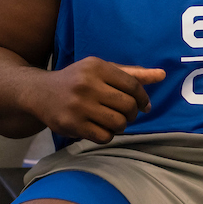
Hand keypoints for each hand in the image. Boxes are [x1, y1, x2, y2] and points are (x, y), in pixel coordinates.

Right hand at [33, 58, 164, 143]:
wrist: (39, 93)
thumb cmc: (77, 80)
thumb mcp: (101, 70)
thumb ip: (132, 74)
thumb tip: (162, 75)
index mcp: (97, 67)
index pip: (132, 85)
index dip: (143, 98)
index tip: (145, 106)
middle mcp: (87, 84)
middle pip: (127, 105)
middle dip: (131, 114)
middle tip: (126, 115)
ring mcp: (78, 105)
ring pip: (118, 123)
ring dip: (121, 126)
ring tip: (114, 122)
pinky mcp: (71, 124)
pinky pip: (103, 136)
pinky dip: (107, 135)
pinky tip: (100, 128)